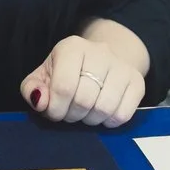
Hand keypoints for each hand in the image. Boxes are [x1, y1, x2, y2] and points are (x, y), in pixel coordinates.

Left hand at [20, 20, 150, 127]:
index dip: (56, 108)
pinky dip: (109, 122)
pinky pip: (123, 114)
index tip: (54, 112)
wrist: (101, 62)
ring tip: (85, 113)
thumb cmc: (66, 72)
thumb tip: (40, 101)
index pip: (63, 87)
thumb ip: (32, 89)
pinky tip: (102, 114)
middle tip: (70, 113)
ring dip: (90, 120)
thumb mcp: (43, 76)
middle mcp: (100, 52)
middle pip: (84, 100)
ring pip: (104, 108)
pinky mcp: (137, 81)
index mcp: (72, 47)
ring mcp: (121, 66)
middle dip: (72, 115)